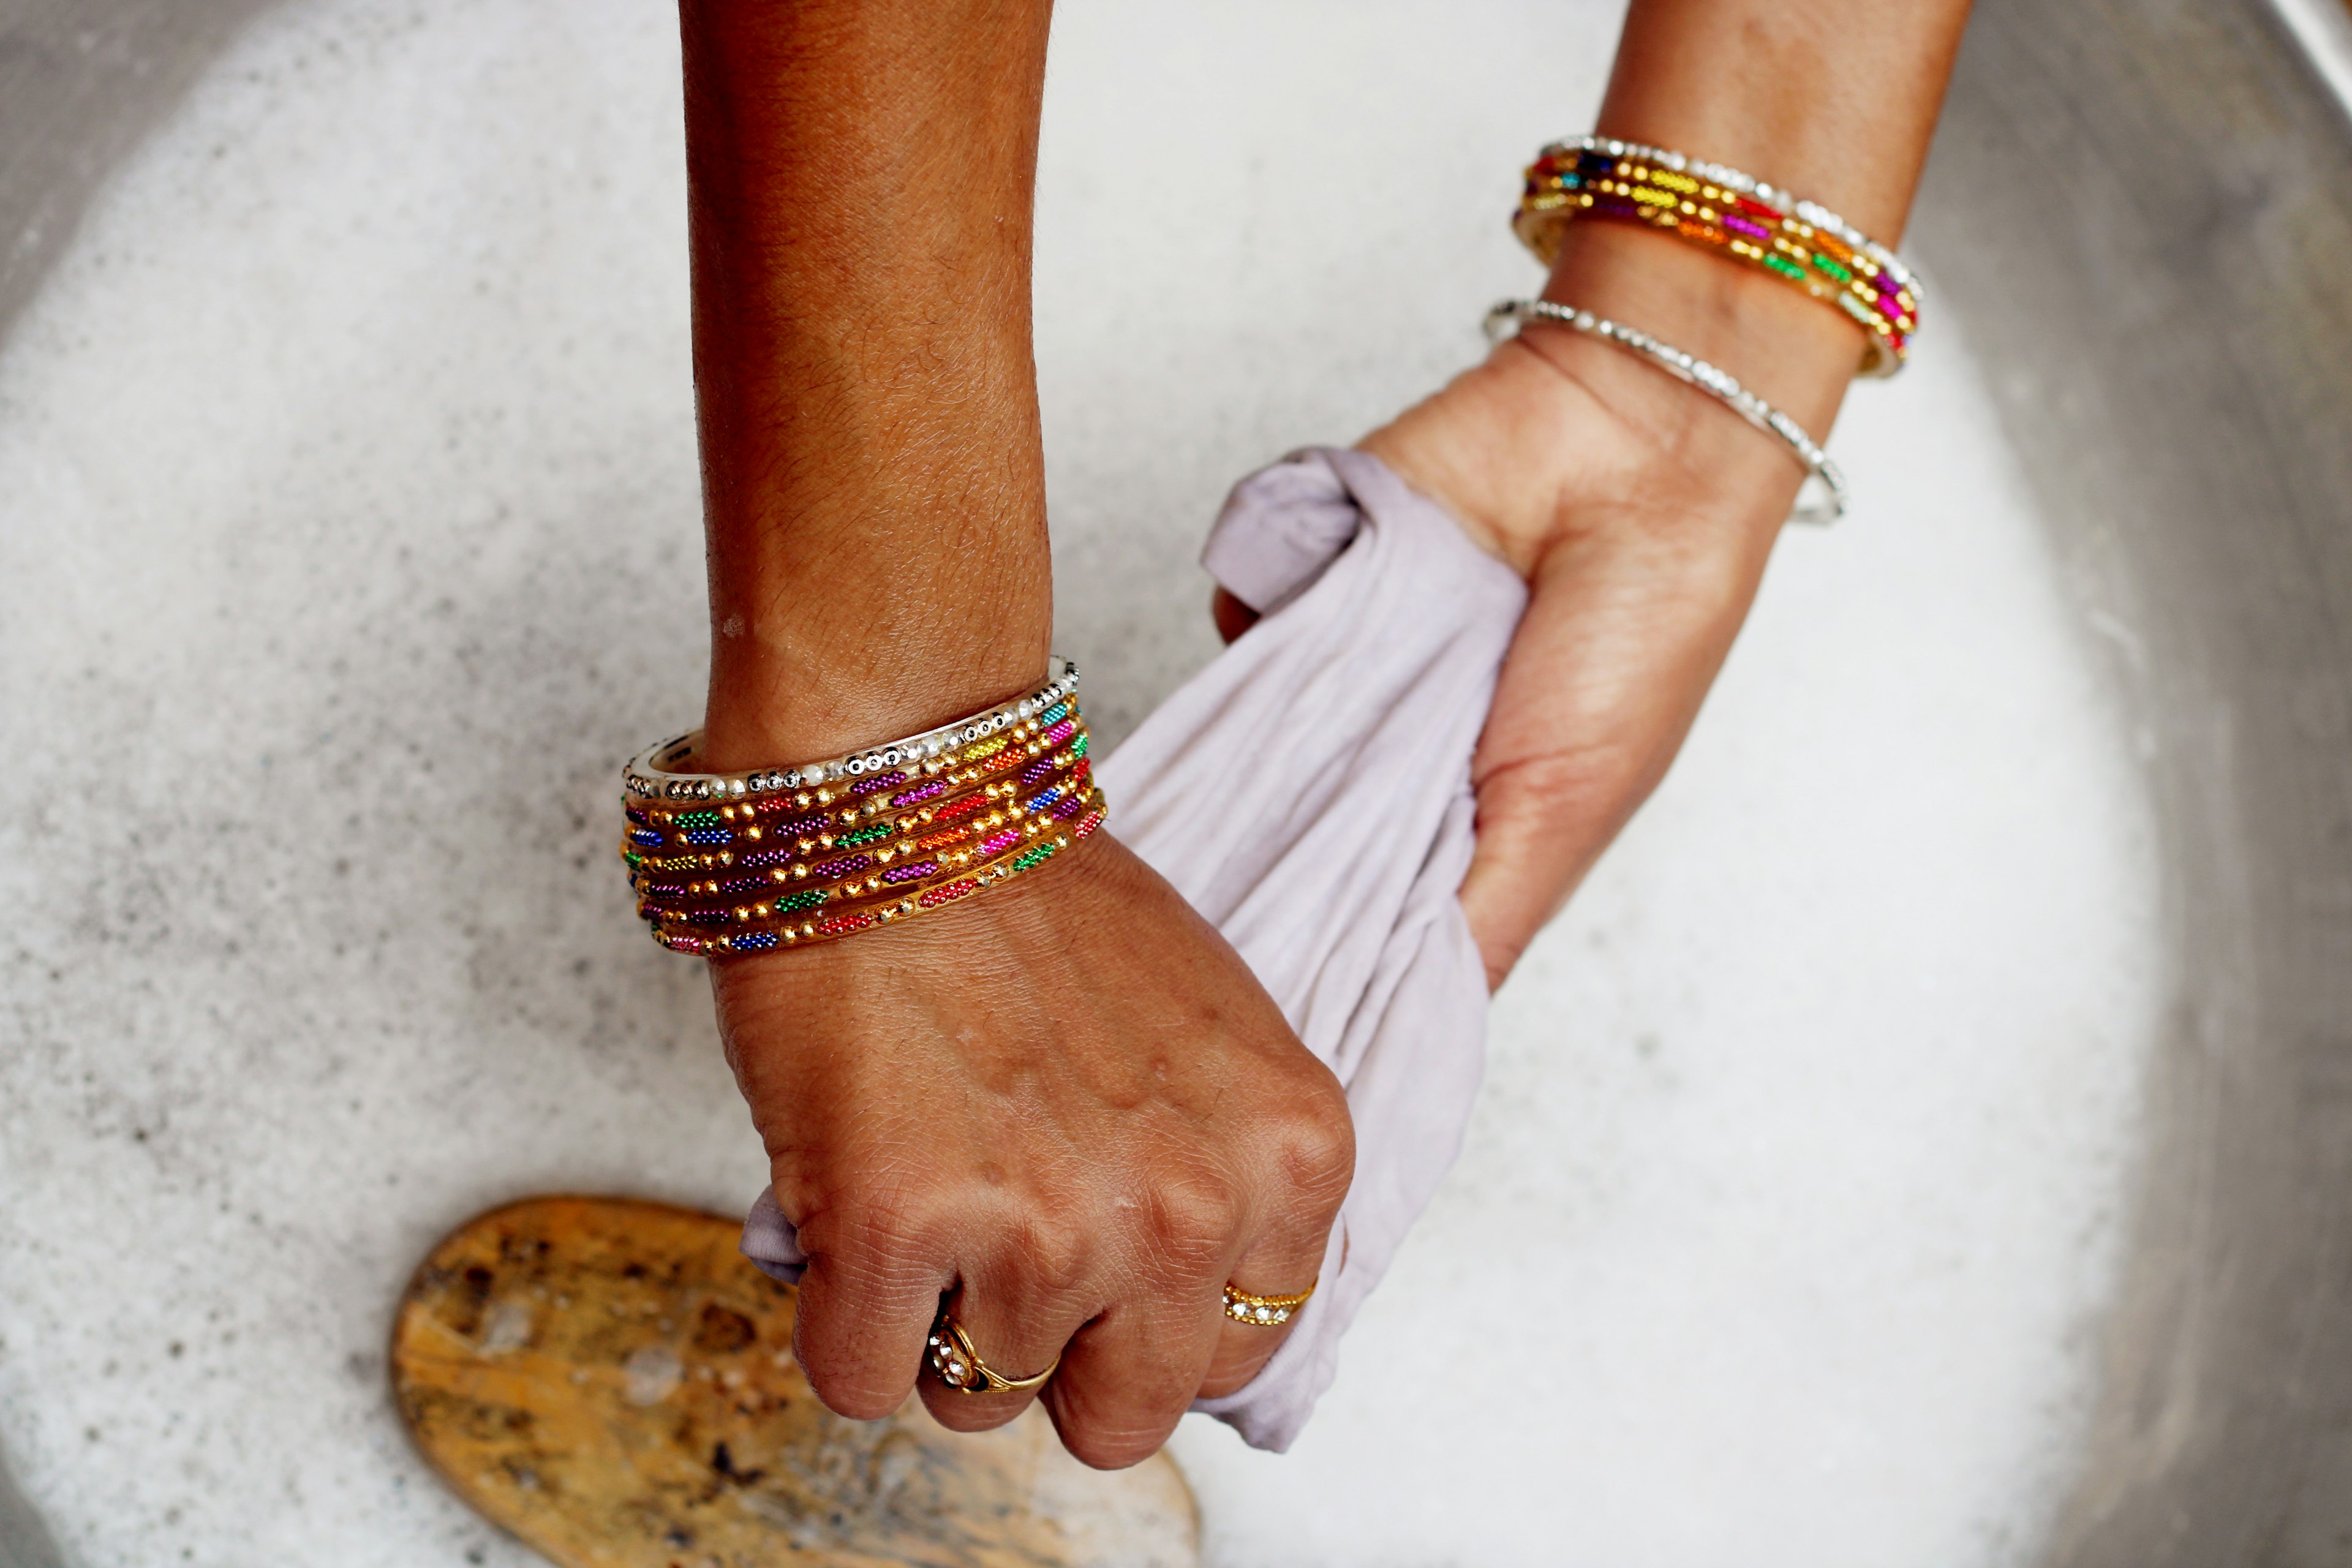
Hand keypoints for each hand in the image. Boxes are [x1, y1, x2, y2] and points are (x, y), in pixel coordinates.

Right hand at [709, 831, 1352, 1468]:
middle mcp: (1190, 1210)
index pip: (1236, 1354)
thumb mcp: (1213, 1041)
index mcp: (1292, 1156)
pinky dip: (840, 1319)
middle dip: (1053, 1355)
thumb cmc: (1039, 904)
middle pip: (1123, 1414)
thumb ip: (1225, 1177)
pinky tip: (854, 1210)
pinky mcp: (902, 1227)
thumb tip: (1172, 1309)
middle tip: (1002, 1251)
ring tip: (926, 1186)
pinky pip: (862, 1380)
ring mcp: (1049, 1228)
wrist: (904, 802)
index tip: (1098, 1260)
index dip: (1148, 1319)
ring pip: (981, 1401)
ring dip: (937, 1321)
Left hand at [1223, 225, 1863, 985]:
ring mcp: (1340, 665)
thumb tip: (1406, 1036)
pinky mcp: (1306, 577)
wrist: (1629, 453)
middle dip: (1251, 856)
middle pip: (1277, 826)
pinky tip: (1303, 617)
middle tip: (1207, 900)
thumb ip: (1477, 926)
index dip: (1304, 947)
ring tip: (1267, 749)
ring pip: (1246, 730)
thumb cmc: (1635, 641)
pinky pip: (1237, 615)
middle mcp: (1386, 749)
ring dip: (1253, 739)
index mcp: (1453, 820)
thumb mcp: (1561, 818)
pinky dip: (1257, 618)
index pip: (1349, 906)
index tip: (1246, 1006)